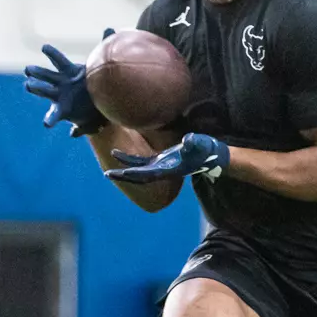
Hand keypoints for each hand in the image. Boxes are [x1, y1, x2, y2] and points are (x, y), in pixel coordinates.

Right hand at [23, 29, 114, 137]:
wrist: (97, 103)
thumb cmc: (95, 83)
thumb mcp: (100, 66)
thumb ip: (105, 46)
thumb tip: (110, 28)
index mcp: (69, 72)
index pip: (59, 61)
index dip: (52, 53)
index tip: (44, 47)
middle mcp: (60, 83)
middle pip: (47, 75)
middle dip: (38, 72)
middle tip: (28, 69)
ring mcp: (58, 96)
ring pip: (45, 91)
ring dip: (36, 87)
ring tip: (28, 85)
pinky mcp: (62, 110)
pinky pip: (54, 115)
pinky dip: (49, 119)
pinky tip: (46, 124)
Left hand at [106, 132, 229, 183]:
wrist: (210, 155)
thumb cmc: (206, 150)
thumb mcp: (201, 144)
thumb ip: (194, 143)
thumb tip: (188, 140)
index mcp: (169, 169)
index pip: (150, 173)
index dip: (136, 173)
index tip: (123, 173)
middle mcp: (162, 170)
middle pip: (139, 176)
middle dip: (124, 176)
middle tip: (107, 175)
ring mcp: (160, 166)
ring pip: (138, 171)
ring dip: (123, 171)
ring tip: (107, 172)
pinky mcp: (160, 160)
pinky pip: (141, 162)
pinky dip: (130, 160)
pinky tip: (118, 155)